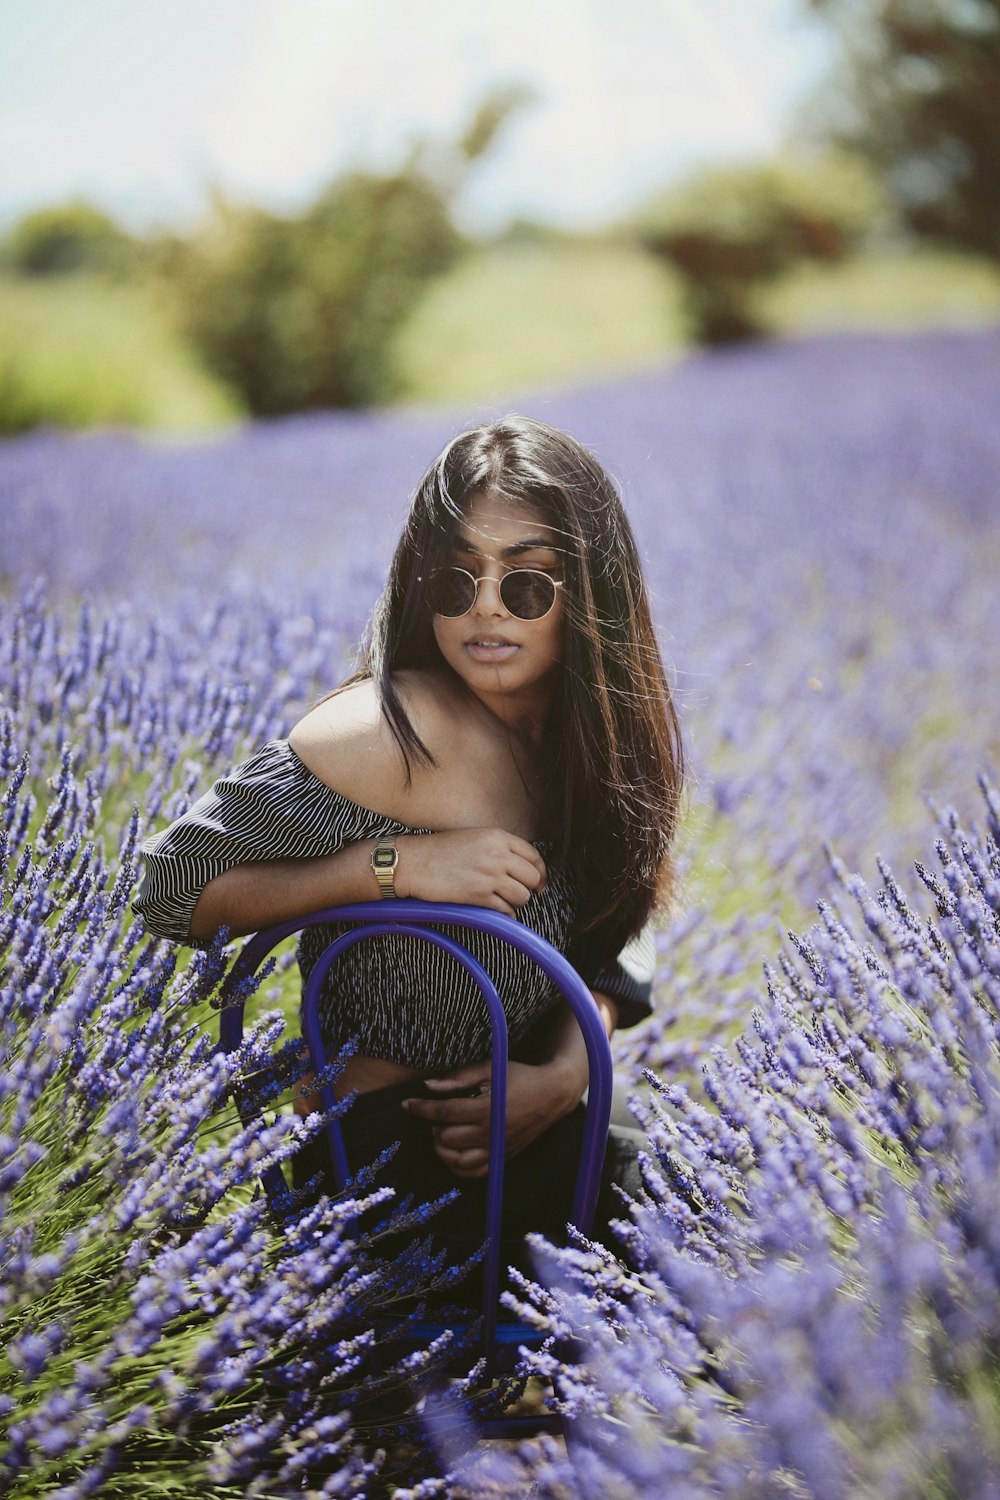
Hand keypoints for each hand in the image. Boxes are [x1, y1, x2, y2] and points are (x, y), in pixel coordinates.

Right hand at [396, 828, 546, 914]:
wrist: (413, 863)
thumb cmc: (439, 850)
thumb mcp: (474, 837)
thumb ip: (499, 847)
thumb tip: (520, 865)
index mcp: (497, 837)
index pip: (534, 855)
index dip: (541, 871)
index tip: (540, 881)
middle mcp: (497, 855)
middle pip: (533, 877)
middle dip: (530, 887)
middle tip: (522, 892)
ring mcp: (489, 877)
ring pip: (522, 896)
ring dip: (516, 902)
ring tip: (505, 900)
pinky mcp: (479, 896)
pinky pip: (506, 911)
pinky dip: (505, 914)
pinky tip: (498, 911)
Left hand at [402, 1059, 578, 1178]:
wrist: (552, 1094)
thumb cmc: (520, 1077)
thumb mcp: (489, 1068)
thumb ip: (458, 1078)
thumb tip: (428, 1086)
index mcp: (485, 1109)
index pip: (442, 1113)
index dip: (420, 1108)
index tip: (407, 1104)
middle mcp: (490, 1133)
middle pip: (446, 1139)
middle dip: (432, 1127)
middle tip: (434, 1115)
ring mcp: (496, 1149)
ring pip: (457, 1162)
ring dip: (441, 1149)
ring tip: (441, 1133)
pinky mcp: (502, 1158)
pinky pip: (475, 1173)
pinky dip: (458, 1167)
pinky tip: (453, 1152)